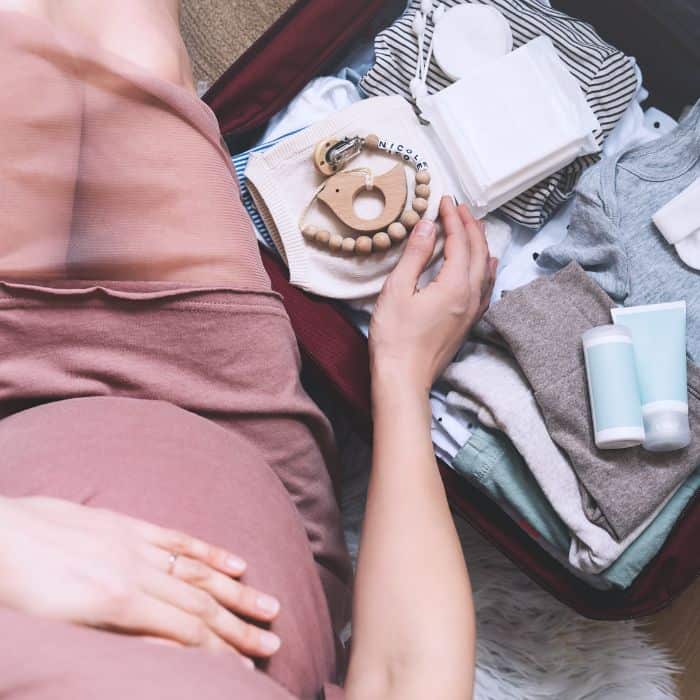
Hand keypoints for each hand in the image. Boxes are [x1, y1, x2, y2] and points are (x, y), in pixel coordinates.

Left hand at [0, 496, 281, 667]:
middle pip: (200, 603)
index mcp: (116, 602)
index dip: (219, 651)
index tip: (247, 668)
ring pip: (197, 571)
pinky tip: (236, 562)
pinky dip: (209, 552)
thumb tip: (174, 647)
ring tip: (268, 606)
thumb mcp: (58, 628)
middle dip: (238, 627)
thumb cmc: (14, 590)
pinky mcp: (127, 525)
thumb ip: (120, 636)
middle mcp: (134, 570)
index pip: (184, 630)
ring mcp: (134, 543)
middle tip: (272, 643)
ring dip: (237, 591)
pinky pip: (177, 539)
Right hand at [369, 196, 496, 394]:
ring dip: (480, 244)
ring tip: (472, 227)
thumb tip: (428, 226)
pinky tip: (486, 265)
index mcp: (454, 286)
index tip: (444, 201)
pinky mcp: (468, 323)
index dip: (452, 218)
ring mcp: (472, 311)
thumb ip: (415, 256)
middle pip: (478, 251)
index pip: (459, 241)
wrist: (404, 378)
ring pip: (486, 269)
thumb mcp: (397, 291)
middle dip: (470, 226)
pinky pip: (485, 288)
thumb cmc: (395, 337)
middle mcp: (470, 296)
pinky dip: (486, 268)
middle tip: (458, 208)